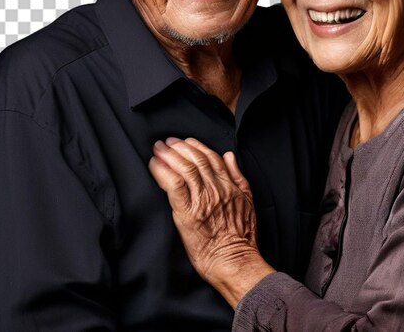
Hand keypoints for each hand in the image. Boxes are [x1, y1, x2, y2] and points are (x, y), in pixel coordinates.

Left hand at [149, 138, 274, 306]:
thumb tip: (229, 156)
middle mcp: (216, 188)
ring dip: (169, 155)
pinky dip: (163, 172)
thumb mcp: (247, 200)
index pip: (211, 157)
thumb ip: (238, 176)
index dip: (196, 146)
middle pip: (196, 159)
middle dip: (179, 147)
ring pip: (185, 168)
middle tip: (167, 142)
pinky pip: (174, 185)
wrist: (234, 261)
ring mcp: (202, 200)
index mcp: (230, 185)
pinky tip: (155, 165)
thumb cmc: (241, 237)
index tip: (185, 141)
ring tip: (158, 149)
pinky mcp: (188, 213)